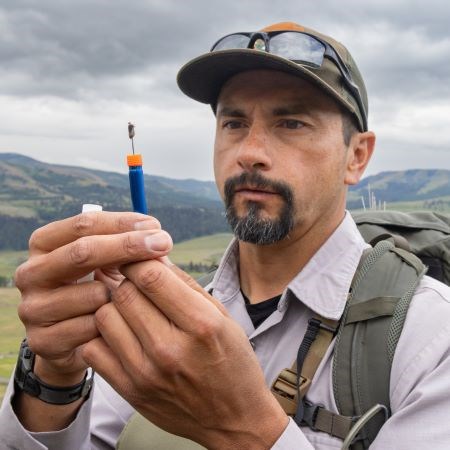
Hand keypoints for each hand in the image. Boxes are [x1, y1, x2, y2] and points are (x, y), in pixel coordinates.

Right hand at [14, 212, 171, 385]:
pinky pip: (93, 328)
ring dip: (123, 295)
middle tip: (164, 244)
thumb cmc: (96, 289)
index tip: (156, 226)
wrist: (74, 342)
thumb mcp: (106, 261)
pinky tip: (124, 324)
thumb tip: (156, 233)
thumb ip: (124, 243)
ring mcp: (32, 308)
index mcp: (44, 244)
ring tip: (135, 299)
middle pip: (83, 252)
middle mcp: (30, 272)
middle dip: (129, 246)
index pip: (84, 224)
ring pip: (93, 294)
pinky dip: (116, 324)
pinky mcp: (42, 341)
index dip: (123, 223)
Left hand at [82, 259, 287, 448]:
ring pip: (104, 317)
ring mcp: (146, 373)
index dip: (139, 258)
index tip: (138, 256)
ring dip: (113, 304)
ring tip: (129, 306)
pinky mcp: (130, 391)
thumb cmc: (232, 363)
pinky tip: (120, 332)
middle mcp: (170, 349)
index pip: (150, 276)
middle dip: (126, 278)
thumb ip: (186, 285)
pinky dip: (102, 334)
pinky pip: (94, 349)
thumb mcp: (222, 316)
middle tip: (133, 279)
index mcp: (200, 325)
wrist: (234, 419)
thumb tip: (153, 257)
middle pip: (124, 293)